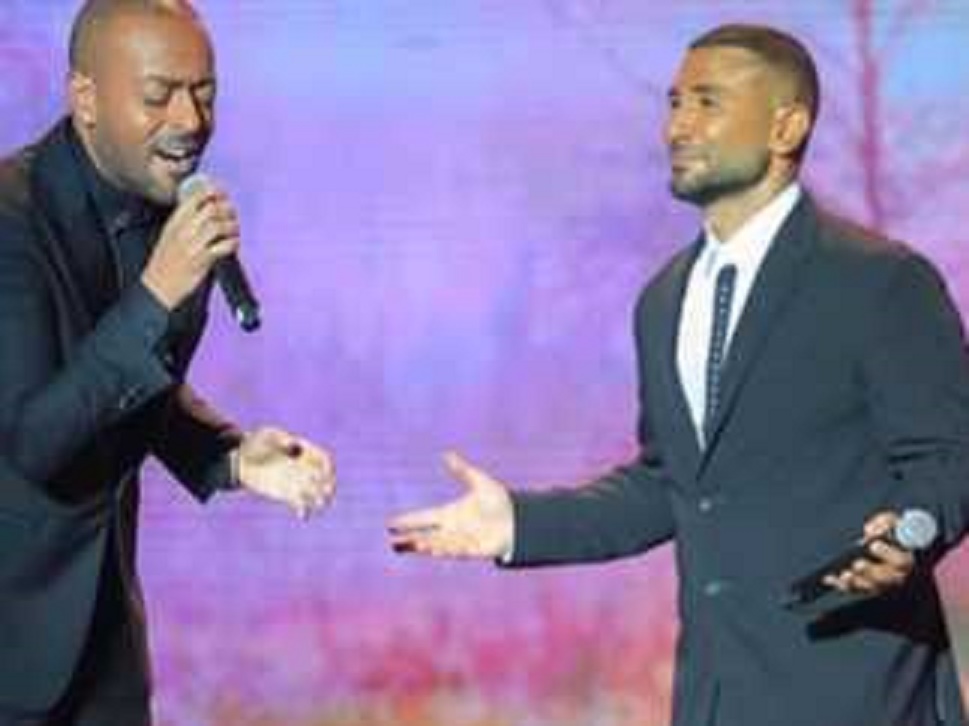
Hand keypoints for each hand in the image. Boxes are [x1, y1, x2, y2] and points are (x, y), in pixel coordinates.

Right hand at [142, 181, 239, 309]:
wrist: (158, 286)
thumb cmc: (165, 263)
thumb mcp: (170, 235)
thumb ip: (185, 221)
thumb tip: (207, 208)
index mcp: (175, 222)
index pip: (195, 198)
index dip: (212, 191)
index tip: (222, 193)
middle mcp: (184, 231)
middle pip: (211, 209)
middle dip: (227, 208)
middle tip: (232, 214)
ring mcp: (193, 245)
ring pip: (219, 225)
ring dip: (232, 226)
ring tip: (234, 230)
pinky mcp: (202, 260)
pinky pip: (224, 246)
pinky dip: (233, 243)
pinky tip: (233, 244)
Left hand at [235, 427, 335, 518]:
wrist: (241, 459)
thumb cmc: (256, 443)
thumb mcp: (266, 437)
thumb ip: (279, 441)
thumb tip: (292, 445)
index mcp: (303, 450)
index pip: (323, 458)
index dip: (328, 465)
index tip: (327, 473)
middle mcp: (303, 467)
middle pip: (323, 477)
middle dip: (329, 484)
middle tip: (328, 492)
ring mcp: (295, 480)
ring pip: (314, 492)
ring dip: (320, 499)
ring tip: (320, 505)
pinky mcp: (285, 493)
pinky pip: (299, 502)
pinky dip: (303, 509)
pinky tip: (302, 515)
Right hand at [388, 451, 514, 558]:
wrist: (519, 518)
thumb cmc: (499, 501)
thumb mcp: (479, 481)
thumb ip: (461, 470)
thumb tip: (446, 453)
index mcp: (450, 514)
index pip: (423, 518)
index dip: (408, 521)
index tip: (390, 524)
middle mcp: (452, 529)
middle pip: (425, 536)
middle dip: (410, 540)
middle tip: (392, 543)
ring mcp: (462, 541)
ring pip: (438, 545)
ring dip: (425, 545)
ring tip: (412, 544)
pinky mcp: (473, 550)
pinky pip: (456, 551)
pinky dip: (444, 549)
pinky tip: (432, 550)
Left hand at [822, 511, 914, 595]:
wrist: (887, 544)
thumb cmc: (891, 533)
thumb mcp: (892, 522)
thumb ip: (885, 522)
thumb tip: (870, 531)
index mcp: (904, 559)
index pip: (901, 560)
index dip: (888, 553)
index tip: (873, 544)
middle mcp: (895, 575)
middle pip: (884, 578)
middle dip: (870, 571)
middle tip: (857, 563)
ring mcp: (880, 583)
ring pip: (869, 586)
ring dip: (855, 582)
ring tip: (845, 575)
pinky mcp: (866, 587)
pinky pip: (853, 589)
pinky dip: (841, 585)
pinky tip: (830, 579)